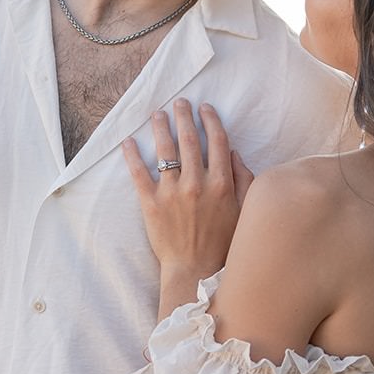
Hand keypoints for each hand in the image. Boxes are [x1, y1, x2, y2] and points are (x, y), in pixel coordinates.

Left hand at [123, 99, 254, 286]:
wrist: (195, 271)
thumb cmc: (223, 244)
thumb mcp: (245, 212)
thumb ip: (244, 181)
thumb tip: (235, 153)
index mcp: (221, 184)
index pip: (216, 142)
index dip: (211, 121)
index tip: (206, 108)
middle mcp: (196, 184)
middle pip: (189, 140)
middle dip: (184, 116)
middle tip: (180, 102)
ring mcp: (171, 193)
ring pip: (165, 151)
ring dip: (161, 128)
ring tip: (158, 114)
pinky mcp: (151, 204)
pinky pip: (139, 174)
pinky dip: (132, 156)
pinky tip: (128, 142)